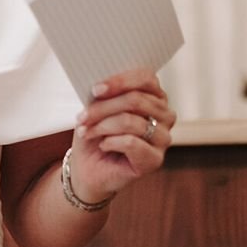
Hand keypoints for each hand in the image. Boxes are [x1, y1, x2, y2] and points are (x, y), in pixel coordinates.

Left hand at [68, 68, 174, 202]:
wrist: (89, 168)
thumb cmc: (95, 134)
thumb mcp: (95, 107)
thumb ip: (105, 94)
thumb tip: (102, 85)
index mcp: (154, 96)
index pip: (146, 78)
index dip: (120, 81)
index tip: (95, 90)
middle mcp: (164, 115)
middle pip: (135, 100)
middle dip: (102, 108)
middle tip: (82, 117)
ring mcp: (163, 138)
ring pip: (131, 121)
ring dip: (101, 126)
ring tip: (87, 132)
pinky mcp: (155, 159)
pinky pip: (131, 142)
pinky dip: (110, 142)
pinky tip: (103, 146)